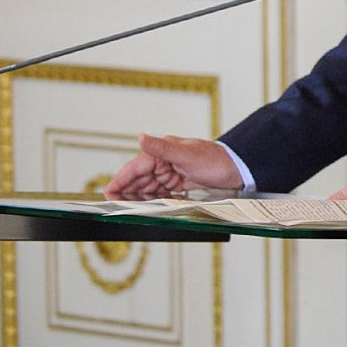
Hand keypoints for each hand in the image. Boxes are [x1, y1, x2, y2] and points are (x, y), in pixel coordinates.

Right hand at [103, 134, 241, 198]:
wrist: (238, 168)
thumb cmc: (215, 160)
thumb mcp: (186, 155)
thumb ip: (161, 148)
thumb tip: (140, 136)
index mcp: (161, 152)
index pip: (133, 169)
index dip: (119, 182)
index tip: (108, 196)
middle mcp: (163, 161)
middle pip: (137, 181)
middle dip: (130, 194)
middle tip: (125, 209)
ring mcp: (170, 172)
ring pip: (147, 188)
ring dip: (143, 199)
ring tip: (140, 210)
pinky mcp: (179, 182)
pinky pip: (160, 193)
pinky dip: (157, 200)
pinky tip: (157, 206)